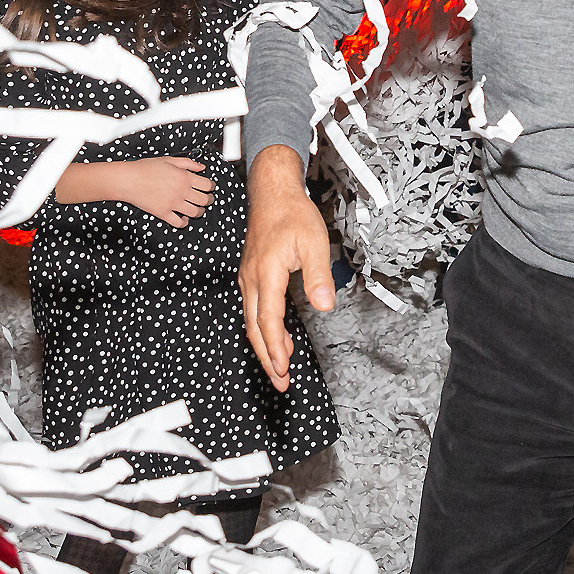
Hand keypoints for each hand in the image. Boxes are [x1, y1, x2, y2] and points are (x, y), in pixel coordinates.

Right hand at [116, 156, 217, 227]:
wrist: (128, 179)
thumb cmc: (145, 168)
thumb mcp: (169, 160)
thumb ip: (187, 163)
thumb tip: (201, 167)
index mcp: (184, 177)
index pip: (207, 185)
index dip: (211, 187)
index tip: (210, 187)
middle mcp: (181, 191)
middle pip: (204, 200)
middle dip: (208, 200)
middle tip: (207, 199)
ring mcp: (172, 204)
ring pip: (195, 212)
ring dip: (199, 211)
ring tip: (197, 209)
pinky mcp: (163, 213)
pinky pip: (179, 223)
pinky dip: (184, 222)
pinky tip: (183, 218)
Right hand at [239, 146, 335, 390]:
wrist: (272, 192)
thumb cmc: (292, 214)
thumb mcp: (314, 242)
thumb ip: (318, 276)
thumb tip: (324, 305)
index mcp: (266, 274)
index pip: (268, 320)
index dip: (275, 348)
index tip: (283, 369)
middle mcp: (252, 279)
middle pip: (254, 328)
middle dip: (267, 358)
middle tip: (280, 382)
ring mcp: (249, 278)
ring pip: (252, 321)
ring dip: (265, 346)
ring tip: (279, 368)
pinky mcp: (252, 276)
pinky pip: (254, 309)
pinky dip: (263, 329)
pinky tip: (278, 338)